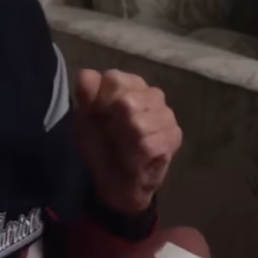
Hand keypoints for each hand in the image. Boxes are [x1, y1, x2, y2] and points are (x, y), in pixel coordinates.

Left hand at [74, 69, 182, 213]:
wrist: (117, 184)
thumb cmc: (101, 147)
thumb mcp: (84, 119)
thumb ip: (86, 95)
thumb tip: (86, 74)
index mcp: (130, 85)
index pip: (113, 78)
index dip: (100, 100)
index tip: (97, 116)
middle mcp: (153, 95)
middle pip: (126, 100)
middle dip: (112, 121)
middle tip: (110, 135)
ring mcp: (166, 115)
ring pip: (137, 121)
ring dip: (123, 139)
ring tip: (123, 147)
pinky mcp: (173, 137)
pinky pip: (146, 143)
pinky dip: (134, 154)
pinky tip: (133, 157)